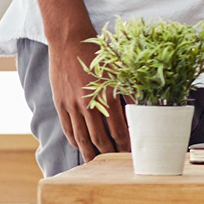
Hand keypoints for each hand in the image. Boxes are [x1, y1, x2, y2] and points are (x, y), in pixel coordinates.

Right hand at [51, 34, 129, 160]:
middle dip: (110, 153)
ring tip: (98, 164)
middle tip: (118, 163)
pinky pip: (67, 128)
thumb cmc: (98, 53)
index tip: (132, 153)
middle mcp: (87, 104)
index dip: (126, 145)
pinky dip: (75, 141)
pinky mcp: (59, 104)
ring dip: (91, 153)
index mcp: (106, 96)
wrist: (68, 40)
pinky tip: (81, 146)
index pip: (119, 130)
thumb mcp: (120, 70)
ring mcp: (70, 106)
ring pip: (81, 138)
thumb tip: (144, 109)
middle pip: (100, 139)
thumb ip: (131, 91)